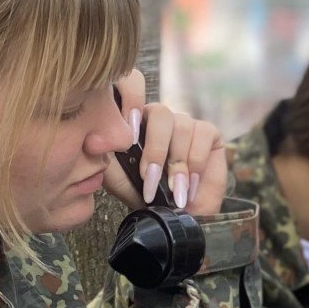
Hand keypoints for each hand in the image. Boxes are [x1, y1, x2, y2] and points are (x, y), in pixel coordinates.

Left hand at [103, 71, 227, 216]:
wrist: (172, 218)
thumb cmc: (142, 196)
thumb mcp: (114, 175)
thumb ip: (103, 153)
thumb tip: (99, 136)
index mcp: (135, 120)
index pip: (133, 89)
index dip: (132, 103)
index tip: (128, 137)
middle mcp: (160, 118)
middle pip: (160, 113)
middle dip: (155, 150)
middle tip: (150, 178)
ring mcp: (186, 123)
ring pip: (182, 127)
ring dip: (176, 164)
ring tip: (173, 191)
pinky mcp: (209, 133)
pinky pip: (203, 136)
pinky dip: (195, 165)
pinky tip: (189, 187)